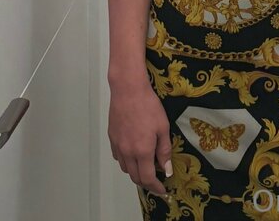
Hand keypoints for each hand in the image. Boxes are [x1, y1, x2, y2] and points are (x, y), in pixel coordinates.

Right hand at [108, 79, 172, 198]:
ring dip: (135, 171)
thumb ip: (164, 151)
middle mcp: (127, 152)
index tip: (162, 190)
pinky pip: (118, 157)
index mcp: (142, 151)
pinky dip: (126, 161)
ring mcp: (118, 145)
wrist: (128, 89)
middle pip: (135, 177)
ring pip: (125, 168)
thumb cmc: (148, 105)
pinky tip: (133, 153)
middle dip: (146, 182)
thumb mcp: (163, 127)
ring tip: (145, 165)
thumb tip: (166, 169)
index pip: (147, 178)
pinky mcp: (112, 138)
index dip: (155, 187)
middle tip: (155, 180)